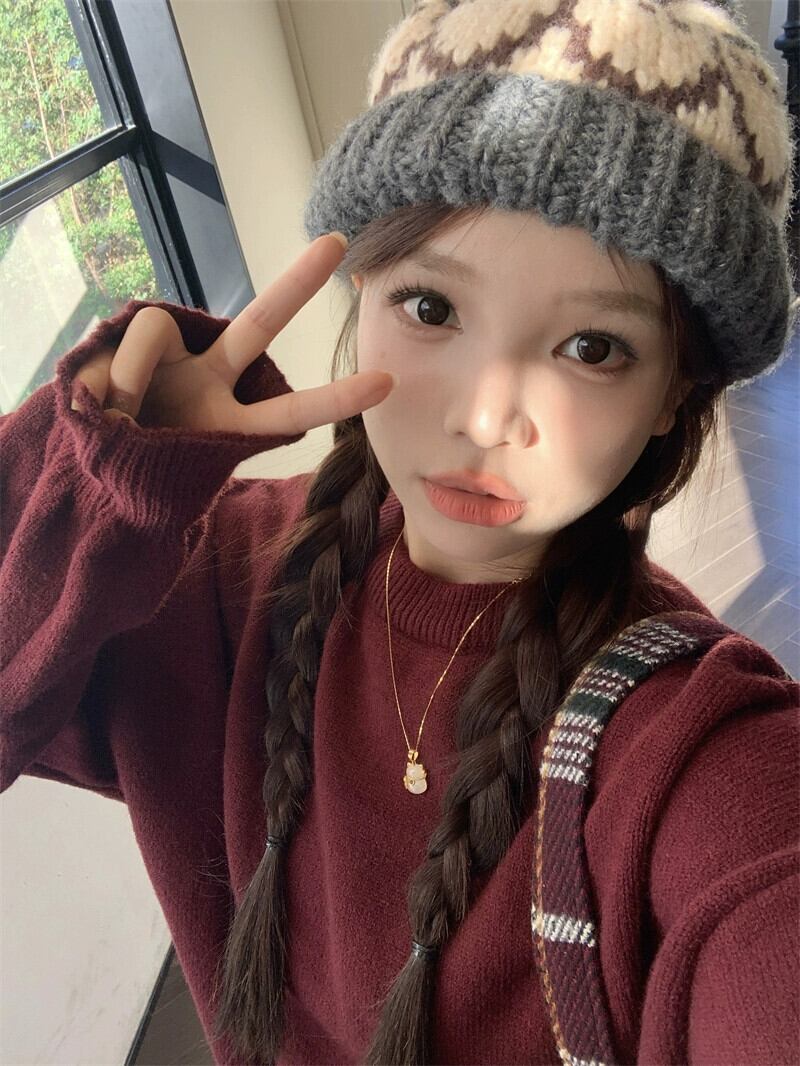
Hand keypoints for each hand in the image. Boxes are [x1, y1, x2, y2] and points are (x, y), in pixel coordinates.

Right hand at [70, 233, 393, 432]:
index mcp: (231, 419)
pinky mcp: (129, 335)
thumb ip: (170, 436)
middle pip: (259, 324)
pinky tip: (101, 395)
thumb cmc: (136, 462)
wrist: (91, 455)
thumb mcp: (159, 465)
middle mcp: (211, 378)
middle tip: (338, 241)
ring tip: (117, 415)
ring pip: (154, 330)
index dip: (335, 399)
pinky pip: (124, 339)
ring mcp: (173, 355)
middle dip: (296, 283)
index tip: (386, 381)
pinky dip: (111, 375)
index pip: (290, 411)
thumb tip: (122, 396)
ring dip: (128, 379)